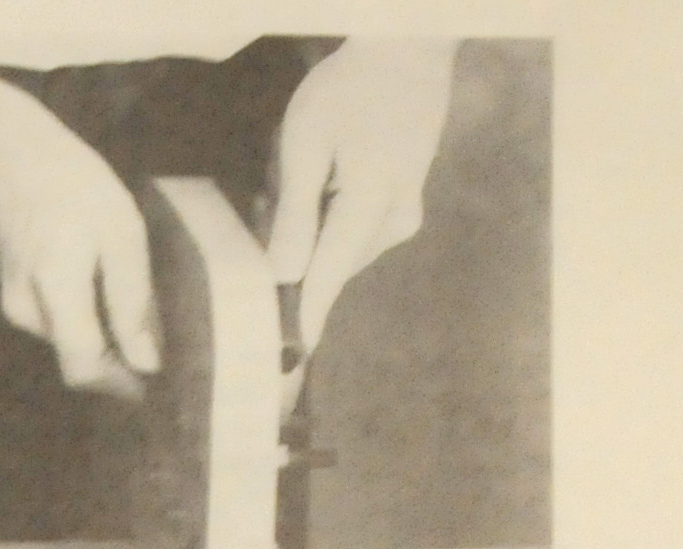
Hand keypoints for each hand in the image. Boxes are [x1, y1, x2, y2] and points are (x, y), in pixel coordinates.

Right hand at [0, 36, 159, 394]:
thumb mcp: (119, 231)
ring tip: (126, 296)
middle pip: (77, 357)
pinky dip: (80, 313)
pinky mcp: (11, 293)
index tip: (148, 384)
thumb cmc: (70, 181)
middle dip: (114, 357)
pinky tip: (97, 279)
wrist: (2, 150)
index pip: (82, 367)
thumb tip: (145, 361)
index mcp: (56, 291)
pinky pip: (53, 319)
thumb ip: (132, 300)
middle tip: (152, 337)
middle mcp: (26, 309)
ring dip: (98, 331)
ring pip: (66, 339)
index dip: (117, 385)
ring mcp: (13, 303)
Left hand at [267, 40, 457, 343]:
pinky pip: (356, 231)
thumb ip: (294, 214)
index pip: (327, 278)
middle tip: (274, 193)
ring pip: (341, 249)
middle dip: (295, 249)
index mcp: (370, 205)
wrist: (408, 53)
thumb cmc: (351, 88)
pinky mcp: (405, 207)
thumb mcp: (307, 142)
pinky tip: (326, 173)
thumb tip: (282, 275)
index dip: (304, 319)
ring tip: (305, 171)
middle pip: (330, 264)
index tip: (288, 360)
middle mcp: (394, 221)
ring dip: (312, 229)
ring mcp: (404, 216)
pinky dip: (330, 216)